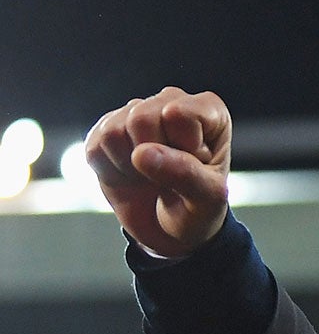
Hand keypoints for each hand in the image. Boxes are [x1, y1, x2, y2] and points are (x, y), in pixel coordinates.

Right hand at [85, 88, 231, 258]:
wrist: (170, 231)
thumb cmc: (198, 208)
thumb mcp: (207, 199)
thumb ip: (185, 174)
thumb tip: (141, 153)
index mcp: (208, 110)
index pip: (179, 115)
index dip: (183, 149)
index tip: (196, 166)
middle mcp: (170, 102)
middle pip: (141, 118)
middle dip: (153, 158)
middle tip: (169, 175)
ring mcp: (135, 112)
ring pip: (113, 131)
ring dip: (130, 167)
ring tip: (150, 176)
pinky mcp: (104, 130)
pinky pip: (94, 149)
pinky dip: (111, 173)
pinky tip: (130, 175)